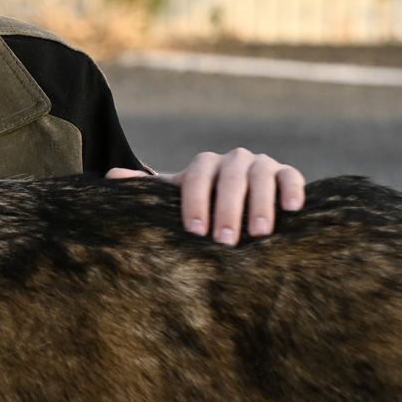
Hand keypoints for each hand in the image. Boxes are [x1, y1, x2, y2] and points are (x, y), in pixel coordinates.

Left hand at [106, 148, 304, 244]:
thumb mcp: (176, 195)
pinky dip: (291, 190)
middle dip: (226, 210)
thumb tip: (109, 177)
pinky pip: (291, 177)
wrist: (242, 197)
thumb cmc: (202, 203)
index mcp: (202, 166)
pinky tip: (292, 210)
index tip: (195, 232)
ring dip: (260, 205)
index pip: (196, 180)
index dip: (195, 204)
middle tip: (226, 241)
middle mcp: (231, 160)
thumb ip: (148, 187)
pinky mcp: (285, 172)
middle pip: (228, 180)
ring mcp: (260, 164)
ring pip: (260, 178)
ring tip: (258, 233)